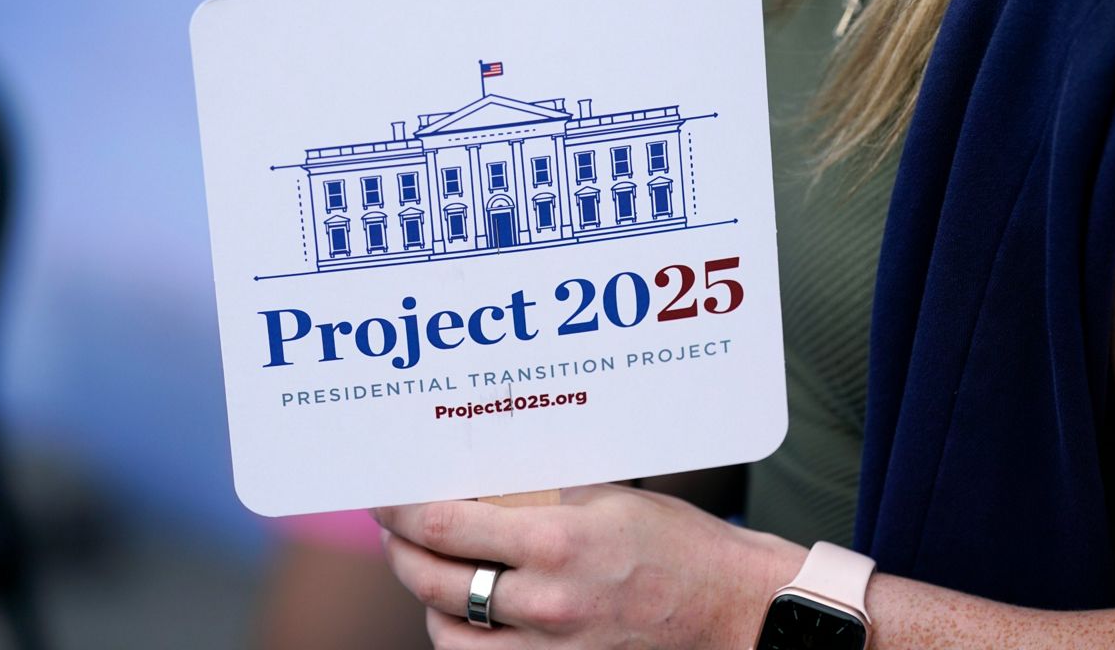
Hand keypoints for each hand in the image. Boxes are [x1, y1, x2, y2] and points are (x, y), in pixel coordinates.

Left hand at [373, 484, 804, 648]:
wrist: (732, 608)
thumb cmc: (678, 544)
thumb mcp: (606, 497)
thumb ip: (539, 493)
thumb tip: (479, 481)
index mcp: (556, 542)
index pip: (445, 526)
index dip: (400, 511)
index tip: (382, 498)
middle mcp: (544, 603)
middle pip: (434, 583)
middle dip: (401, 553)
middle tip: (394, 531)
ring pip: (449, 636)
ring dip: (429, 601)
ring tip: (429, 571)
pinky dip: (465, 639)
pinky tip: (469, 613)